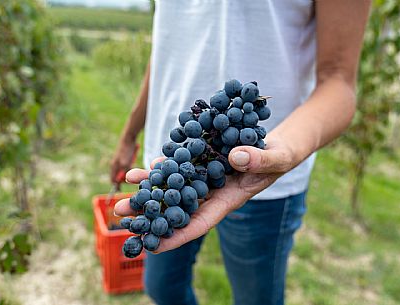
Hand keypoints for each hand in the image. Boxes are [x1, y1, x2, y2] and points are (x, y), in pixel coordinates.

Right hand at [110, 138, 136, 187]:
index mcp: (113, 167)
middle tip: (130, 177)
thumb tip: (123, 181)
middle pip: (119, 176)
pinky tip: (133, 160)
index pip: (113, 180)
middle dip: (124, 178)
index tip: (120, 190)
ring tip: (132, 164)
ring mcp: (119, 161)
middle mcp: (115, 165)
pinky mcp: (124, 158)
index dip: (117, 186)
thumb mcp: (125, 164)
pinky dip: (130, 166)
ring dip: (128, 171)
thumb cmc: (126, 151)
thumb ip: (123, 173)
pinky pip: (127, 166)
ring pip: (124, 171)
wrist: (129, 138)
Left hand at [114, 136, 295, 252]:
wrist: (275, 146)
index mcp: (228, 200)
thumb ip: (259, 161)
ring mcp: (206, 177)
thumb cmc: (279, 158)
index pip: (200, 223)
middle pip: (177, 206)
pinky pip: (181, 164)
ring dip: (150, 185)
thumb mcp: (275, 159)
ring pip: (174, 184)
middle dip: (149, 210)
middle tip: (120, 212)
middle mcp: (212, 192)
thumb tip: (236, 158)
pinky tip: (147, 164)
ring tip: (126, 180)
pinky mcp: (203, 160)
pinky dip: (165, 164)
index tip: (152, 246)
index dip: (177, 235)